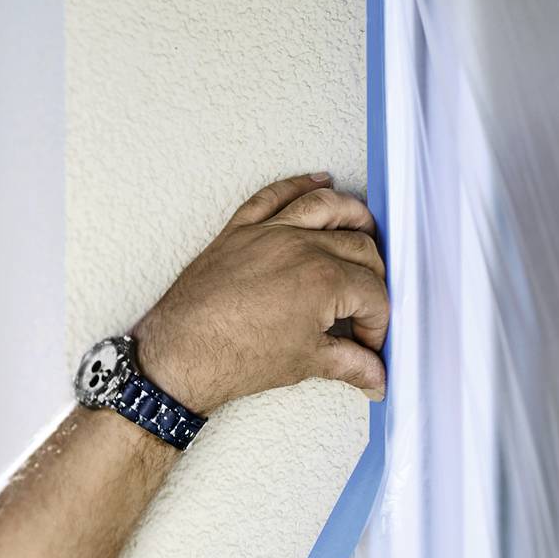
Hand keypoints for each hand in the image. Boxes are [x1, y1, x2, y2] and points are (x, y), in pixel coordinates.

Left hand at [130, 172, 387, 414]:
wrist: (179, 357)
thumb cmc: (234, 359)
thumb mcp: (304, 363)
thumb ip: (349, 363)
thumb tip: (375, 374)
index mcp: (324, 279)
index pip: (373, 292)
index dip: (378, 321)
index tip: (370, 341)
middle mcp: (301, 246)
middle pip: (360, 246)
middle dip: (374, 276)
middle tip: (370, 301)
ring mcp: (268, 233)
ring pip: (324, 206)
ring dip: (352, 214)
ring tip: (365, 229)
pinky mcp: (240, 230)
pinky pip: (274, 195)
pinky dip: (299, 185)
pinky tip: (318, 182)